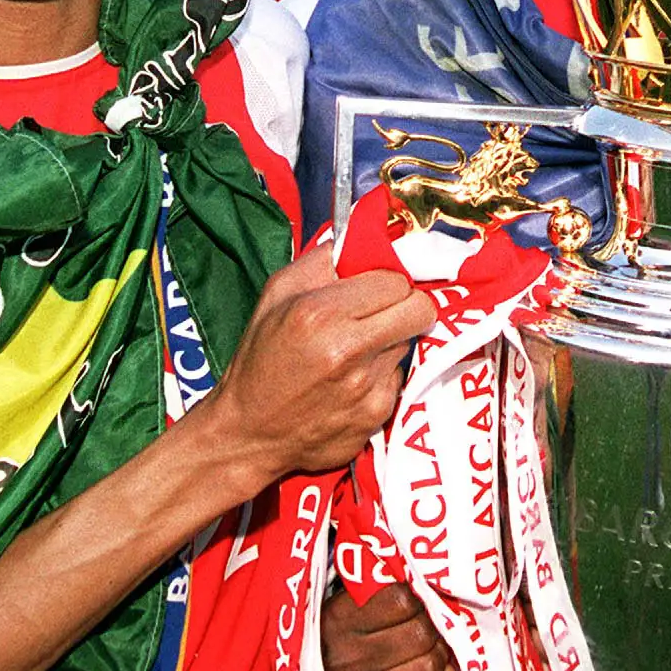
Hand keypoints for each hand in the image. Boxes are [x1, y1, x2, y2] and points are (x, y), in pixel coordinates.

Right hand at [190, 245, 434, 499]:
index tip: (375, 289)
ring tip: (354, 352)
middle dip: (406, 306)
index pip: (395, 280)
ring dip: (390, 341)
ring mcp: (367, 386)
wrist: (250, 432)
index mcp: (319, 312)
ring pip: (410, 343)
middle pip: (420, 309)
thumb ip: (320, 260)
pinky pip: (399, 378)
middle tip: (384, 313)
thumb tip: (359, 237)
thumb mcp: (274, 296)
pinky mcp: (377, 415)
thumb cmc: (260, 361)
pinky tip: (352, 382)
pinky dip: (381, 375)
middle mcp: (348, 349)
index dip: (386, 282)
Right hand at [323, 583, 460, 670]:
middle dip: (434, 629)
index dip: (418, 599)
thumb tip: (434, 587)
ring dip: (441, 657)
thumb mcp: (359, 598)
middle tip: (430, 629)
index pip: (402, 600)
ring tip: (432, 652)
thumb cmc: (354, 629)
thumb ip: (389, 586)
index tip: (416, 604)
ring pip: (430, 669)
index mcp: (338, 620)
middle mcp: (345, 661)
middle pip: (420, 635)